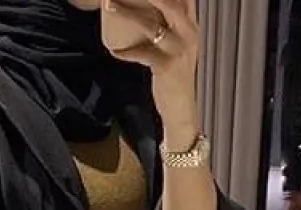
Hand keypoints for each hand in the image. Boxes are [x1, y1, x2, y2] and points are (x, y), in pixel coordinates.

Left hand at [101, 0, 199, 147]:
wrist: (181, 109)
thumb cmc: (175, 76)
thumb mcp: (177, 47)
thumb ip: (169, 27)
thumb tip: (146, 11)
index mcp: (191, 25)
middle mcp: (188, 34)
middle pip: (169, 3)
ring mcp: (178, 50)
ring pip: (151, 25)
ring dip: (127, 13)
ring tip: (109, 4)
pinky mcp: (167, 67)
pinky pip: (142, 53)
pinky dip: (126, 51)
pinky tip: (115, 49)